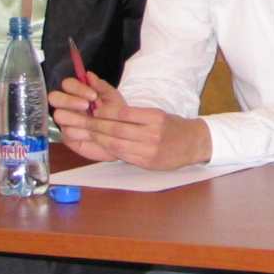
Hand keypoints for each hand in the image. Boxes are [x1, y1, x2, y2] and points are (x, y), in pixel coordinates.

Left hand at [49, 76, 210, 169]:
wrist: (194, 143)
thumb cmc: (174, 126)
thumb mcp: (158, 114)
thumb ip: (135, 114)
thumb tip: (107, 111)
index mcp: (155, 118)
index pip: (124, 113)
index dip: (105, 112)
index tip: (92, 109)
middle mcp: (152, 134)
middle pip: (116, 129)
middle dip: (95, 126)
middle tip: (78, 121)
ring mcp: (149, 150)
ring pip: (116, 144)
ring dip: (98, 139)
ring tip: (85, 133)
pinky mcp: (148, 163)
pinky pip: (123, 155)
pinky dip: (109, 150)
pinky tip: (101, 145)